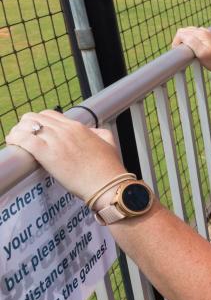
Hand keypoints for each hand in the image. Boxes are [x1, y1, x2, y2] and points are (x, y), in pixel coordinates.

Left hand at [5, 110, 125, 200]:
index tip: (35, 131)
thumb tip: (91, 131)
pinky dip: (15, 139)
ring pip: (27, 125)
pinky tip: (12, 144)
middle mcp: (65, 130)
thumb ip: (99, 132)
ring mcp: (56, 141)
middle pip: (35, 118)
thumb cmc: (109, 168)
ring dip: (18, 131)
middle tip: (22, 137)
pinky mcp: (47, 154)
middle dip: (25, 125)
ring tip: (15, 141)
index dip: (39, 122)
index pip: (50, 115)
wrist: (107, 184)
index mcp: (78, 127)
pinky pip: (24, 139)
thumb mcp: (109, 142)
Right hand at [172, 27, 210, 75]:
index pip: (181, 32)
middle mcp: (204, 30)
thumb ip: (191, 42)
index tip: (178, 52)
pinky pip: (195, 37)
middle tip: (183, 53)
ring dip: (185, 41)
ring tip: (188, 52)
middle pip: (185, 31)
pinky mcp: (209, 38)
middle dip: (180, 41)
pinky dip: (191, 41)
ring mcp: (207, 33)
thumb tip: (181, 34)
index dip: (176, 42)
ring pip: (190, 34)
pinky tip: (194, 50)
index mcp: (202, 32)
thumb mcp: (201, 53)